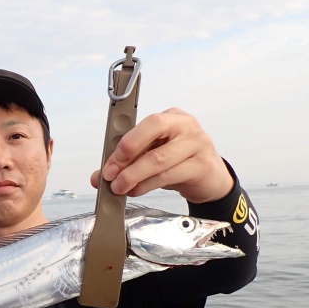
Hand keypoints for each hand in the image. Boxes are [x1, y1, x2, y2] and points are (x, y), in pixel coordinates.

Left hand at [90, 108, 233, 203]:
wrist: (210, 179)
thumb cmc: (179, 162)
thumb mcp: (152, 156)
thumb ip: (127, 163)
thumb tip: (98, 177)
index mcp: (171, 117)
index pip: (146, 123)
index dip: (125, 143)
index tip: (109, 163)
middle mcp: (185, 125)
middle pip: (154, 131)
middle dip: (128, 157)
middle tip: (112, 177)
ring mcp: (197, 144)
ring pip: (160, 159)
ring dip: (135, 176)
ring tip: (121, 188)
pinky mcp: (201, 165)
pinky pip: (169, 175)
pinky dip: (147, 185)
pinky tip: (137, 190)